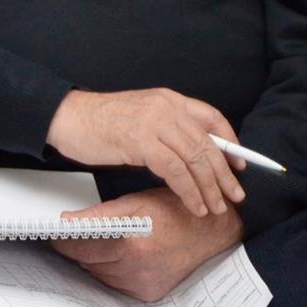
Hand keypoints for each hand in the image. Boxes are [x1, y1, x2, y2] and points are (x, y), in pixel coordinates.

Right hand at [45, 87, 244, 217]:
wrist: (67, 117)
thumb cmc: (99, 121)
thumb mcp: (141, 117)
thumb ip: (167, 130)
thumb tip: (193, 158)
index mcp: (168, 98)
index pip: (212, 118)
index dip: (230, 143)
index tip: (240, 165)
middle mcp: (166, 107)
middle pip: (207, 144)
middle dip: (224, 175)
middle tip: (235, 196)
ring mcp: (154, 123)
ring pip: (195, 159)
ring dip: (209, 188)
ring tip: (214, 207)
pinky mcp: (141, 141)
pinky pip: (175, 170)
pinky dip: (188, 190)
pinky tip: (193, 203)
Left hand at [51, 187, 244, 300]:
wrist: (213, 233)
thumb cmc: (176, 212)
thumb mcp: (135, 204)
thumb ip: (98, 215)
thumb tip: (66, 222)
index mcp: (131, 247)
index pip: (79, 250)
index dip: (63, 241)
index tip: (55, 233)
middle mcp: (137, 272)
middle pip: (86, 263)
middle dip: (79, 249)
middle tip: (78, 234)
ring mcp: (144, 286)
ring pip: (100, 275)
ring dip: (95, 260)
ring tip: (103, 243)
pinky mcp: (149, 294)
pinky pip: (117, 284)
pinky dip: (112, 270)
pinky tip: (119, 256)